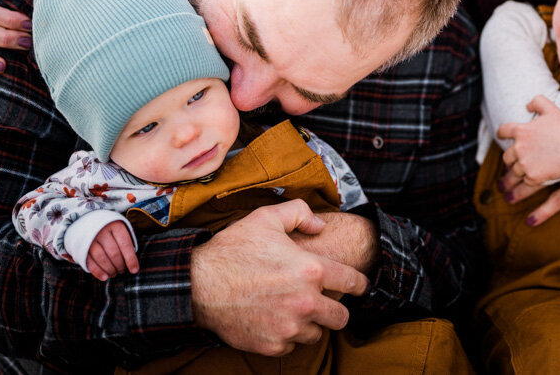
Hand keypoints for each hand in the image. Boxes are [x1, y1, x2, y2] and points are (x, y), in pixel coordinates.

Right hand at [86, 221, 138, 280]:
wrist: (88, 221)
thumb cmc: (110, 230)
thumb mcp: (120, 230)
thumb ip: (126, 243)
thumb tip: (132, 263)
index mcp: (115, 226)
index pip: (125, 245)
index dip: (130, 259)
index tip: (134, 270)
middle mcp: (102, 231)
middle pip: (113, 253)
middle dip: (120, 265)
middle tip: (122, 271)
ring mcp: (90, 239)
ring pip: (102, 258)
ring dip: (110, 269)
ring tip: (114, 274)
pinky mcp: (81, 247)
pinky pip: (90, 262)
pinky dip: (98, 272)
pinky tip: (104, 277)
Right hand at [190, 199, 369, 356]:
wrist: (198, 284)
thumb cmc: (232, 249)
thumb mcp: (266, 217)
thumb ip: (299, 213)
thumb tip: (319, 225)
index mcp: (311, 270)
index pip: (353, 282)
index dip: (361, 284)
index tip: (361, 286)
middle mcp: (305, 302)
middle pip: (341, 316)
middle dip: (336, 308)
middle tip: (324, 301)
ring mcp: (289, 327)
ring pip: (316, 333)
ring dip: (310, 323)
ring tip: (293, 308)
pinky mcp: (272, 346)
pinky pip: (292, 345)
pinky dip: (287, 336)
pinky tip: (274, 319)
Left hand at [497, 95, 559, 188]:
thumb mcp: (552, 110)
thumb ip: (537, 102)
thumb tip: (528, 105)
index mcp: (521, 131)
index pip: (503, 131)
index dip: (501, 133)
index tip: (501, 135)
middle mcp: (519, 148)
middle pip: (506, 156)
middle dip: (510, 157)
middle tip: (512, 160)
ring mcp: (525, 164)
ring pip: (514, 170)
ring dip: (517, 171)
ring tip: (514, 177)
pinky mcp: (533, 177)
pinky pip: (526, 180)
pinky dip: (529, 179)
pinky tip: (532, 179)